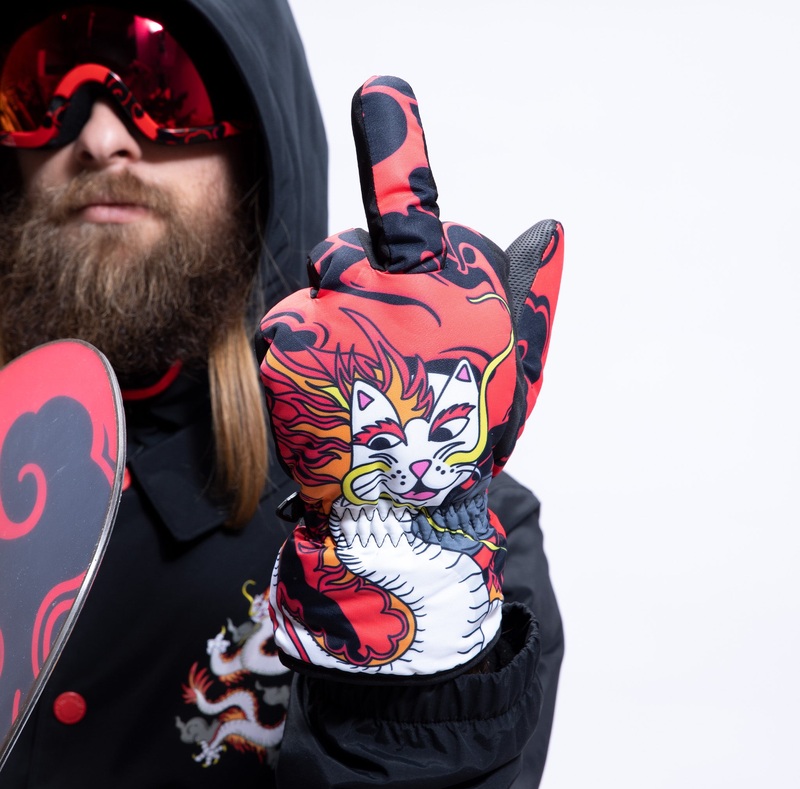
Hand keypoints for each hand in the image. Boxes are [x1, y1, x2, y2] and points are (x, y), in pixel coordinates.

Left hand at [256, 75, 563, 680]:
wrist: (404, 514)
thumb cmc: (468, 436)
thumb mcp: (519, 366)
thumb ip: (532, 293)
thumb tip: (549, 227)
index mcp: (451, 292)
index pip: (415, 208)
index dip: (397, 144)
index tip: (380, 92)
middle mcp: (388, 302)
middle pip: (348, 248)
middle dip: (359, 281)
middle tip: (382, 345)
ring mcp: (331, 328)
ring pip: (315, 290)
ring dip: (333, 322)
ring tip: (362, 382)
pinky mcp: (286, 358)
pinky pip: (287, 328)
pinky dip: (305, 356)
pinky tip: (332, 399)